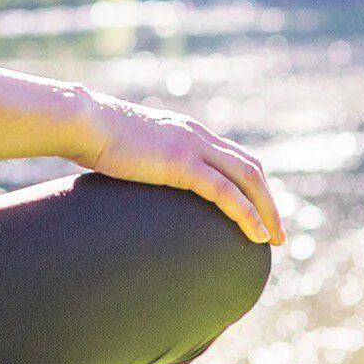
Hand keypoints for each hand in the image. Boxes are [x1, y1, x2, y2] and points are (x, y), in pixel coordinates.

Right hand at [72, 91, 285, 244]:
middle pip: (251, 167)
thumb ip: (145, 164)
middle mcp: (198, 136)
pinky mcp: (182, 163)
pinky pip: (225, 191)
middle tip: (277, 233)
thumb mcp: (131, 151)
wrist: (85, 123)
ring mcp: (192, 147)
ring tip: (274, 239)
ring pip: (247, 178)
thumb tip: (139, 182)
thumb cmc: (97, 140)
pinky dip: (246, 213)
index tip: (260, 211)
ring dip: (266, 210)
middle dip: (269, 200)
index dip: (253, 185)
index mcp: (188, 132)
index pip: (235, 156)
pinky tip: (256, 234)